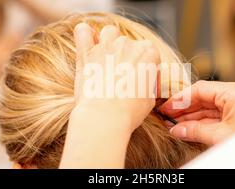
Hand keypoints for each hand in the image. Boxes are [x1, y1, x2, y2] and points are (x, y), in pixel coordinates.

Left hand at [60, 23, 159, 167]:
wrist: (105, 118)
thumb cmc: (129, 112)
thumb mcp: (150, 98)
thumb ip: (147, 83)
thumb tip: (142, 82)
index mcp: (148, 52)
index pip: (151, 54)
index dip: (148, 69)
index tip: (143, 82)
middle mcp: (128, 44)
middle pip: (129, 44)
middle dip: (128, 58)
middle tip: (124, 79)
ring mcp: (106, 46)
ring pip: (109, 32)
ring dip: (109, 42)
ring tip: (107, 58)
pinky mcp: (86, 53)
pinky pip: (83, 31)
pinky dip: (84, 35)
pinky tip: (87, 44)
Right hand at [159, 81, 234, 145]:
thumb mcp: (218, 137)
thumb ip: (195, 130)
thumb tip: (176, 129)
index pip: (201, 89)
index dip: (180, 99)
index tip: (166, 107)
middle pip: (205, 97)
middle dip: (185, 108)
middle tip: (167, 116)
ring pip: (211, 107)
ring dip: (193, 116)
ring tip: (174, 124)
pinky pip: (219, 114)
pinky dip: (204, 121)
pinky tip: (188, 127)